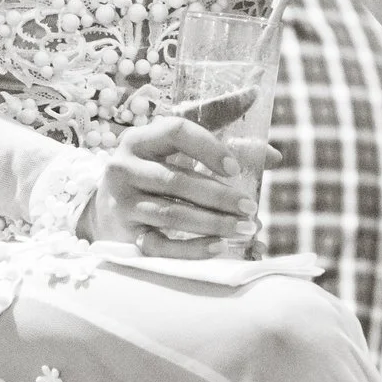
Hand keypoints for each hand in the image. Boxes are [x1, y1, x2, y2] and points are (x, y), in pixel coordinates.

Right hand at [85, 102, 279, 257]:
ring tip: (244, 228)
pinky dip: (190, 249)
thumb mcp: (177, 147)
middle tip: (251, 207)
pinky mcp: (125, 234)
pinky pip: (158, 246)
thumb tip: (274, 156)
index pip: (175, 131)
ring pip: (170, 214)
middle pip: (175, 180)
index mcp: (141, 139)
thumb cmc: (156, 168)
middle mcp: (124, 168)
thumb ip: (224, 142)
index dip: (208, 148)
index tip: (237, 168)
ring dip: (211, 224)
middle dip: (218, 196)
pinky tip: (218, 247)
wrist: (107, 204)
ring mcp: (122, 203)